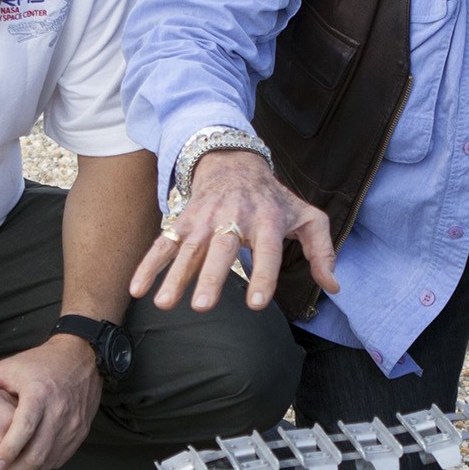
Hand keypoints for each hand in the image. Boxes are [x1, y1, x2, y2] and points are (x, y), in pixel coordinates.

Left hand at [0, 337, 102, 469]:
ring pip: (49, 459)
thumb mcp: (8, 368)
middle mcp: (59, 410)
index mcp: (39, 392)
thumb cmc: (38, 364)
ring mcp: (73, 423)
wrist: (80, 358)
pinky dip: (42, 467)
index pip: (25, 427)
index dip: (9, 449)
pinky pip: (60, 457)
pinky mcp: (80, 432)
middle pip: (38, 451)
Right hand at [130, 149, 337, 313]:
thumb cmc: (274, 199)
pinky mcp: (183, 222)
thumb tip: (332, 286)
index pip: (267, 251)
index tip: (256, 304)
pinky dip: (148, 265)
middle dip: (210, 278)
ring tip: (164, 304)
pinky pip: (163, 244)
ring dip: (173, 277)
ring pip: (188, 250)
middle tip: (203, 307)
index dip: (263, 276)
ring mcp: (204, 220)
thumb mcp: (306, 217)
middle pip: (221, 250)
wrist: (234, 162)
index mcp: (267, 220)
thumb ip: (322, 251)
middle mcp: (234, 218)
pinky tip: (137, 289)